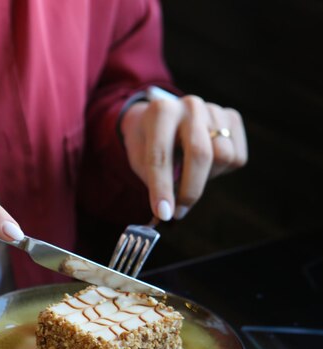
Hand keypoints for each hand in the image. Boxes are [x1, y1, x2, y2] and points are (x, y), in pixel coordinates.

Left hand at [120, 93, 247, 220]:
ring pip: (223, 157)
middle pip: (200, 154)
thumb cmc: (148, 142)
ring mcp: (214, 110)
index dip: (162, 188)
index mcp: (161, 111)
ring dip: (206, 178)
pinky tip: (206, 164)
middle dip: (190, 190)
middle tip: (179, 212)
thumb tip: (168, 214)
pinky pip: (236, 158)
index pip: (161, 155)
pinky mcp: (232, 119)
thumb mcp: (140, 158)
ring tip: (191, 176)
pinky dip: (221, 170)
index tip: (164, 213)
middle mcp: (190, 106)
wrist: (163, 117)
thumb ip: (153, 182)